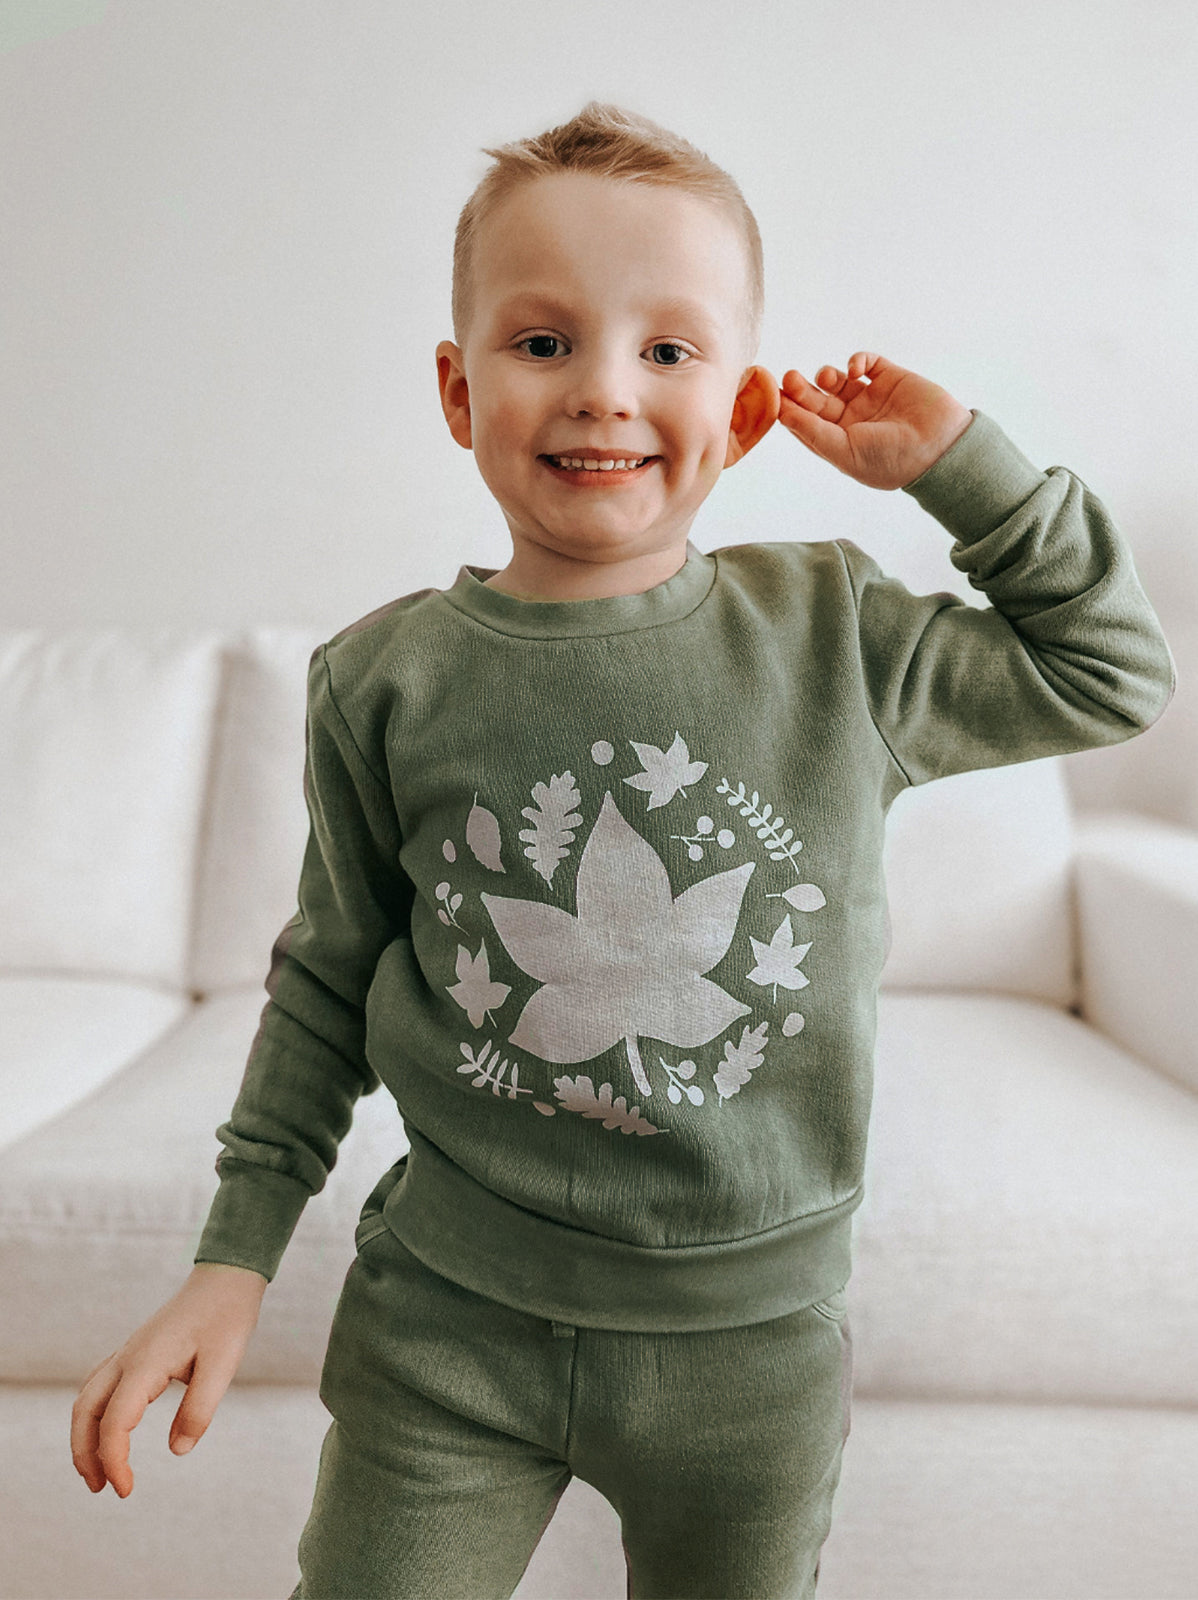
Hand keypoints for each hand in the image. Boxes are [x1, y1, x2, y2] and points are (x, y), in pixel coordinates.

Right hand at [70, 1262, 266, 1497]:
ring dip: (84, 1438)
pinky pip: (98, 1388)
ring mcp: (127, 1354)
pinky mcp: (134, 1354)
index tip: (127, 1490)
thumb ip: (200, 1409)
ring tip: (99, 1472)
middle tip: (101, 1490)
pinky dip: (93, 1417)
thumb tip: (178, 1450)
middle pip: (84, 1413)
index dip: (114, 1461)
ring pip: (85, 1400)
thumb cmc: (226, 1319)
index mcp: (146, 1363)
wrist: (225, 1280)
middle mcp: (127, 1358)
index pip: (113, 1423)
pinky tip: (107, 1433)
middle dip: (85, 1455)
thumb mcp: (223, 1365)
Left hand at [777, 352, 972, 489]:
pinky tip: (856, 370)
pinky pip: (866, 362)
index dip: (789, 409)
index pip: (806, 423)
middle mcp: (853, 420)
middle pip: (817, 400)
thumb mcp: (845, 451)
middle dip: (802, 389)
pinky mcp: (890, 378)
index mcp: (839, 442)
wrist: (942, 448)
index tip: (775, 396)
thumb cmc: (892, 459)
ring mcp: (871, 398)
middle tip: (791, 378)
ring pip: (837, 379)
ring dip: (827, 375)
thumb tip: (780, 412)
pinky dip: (856, 361)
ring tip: (829, 377)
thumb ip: (812, 431)